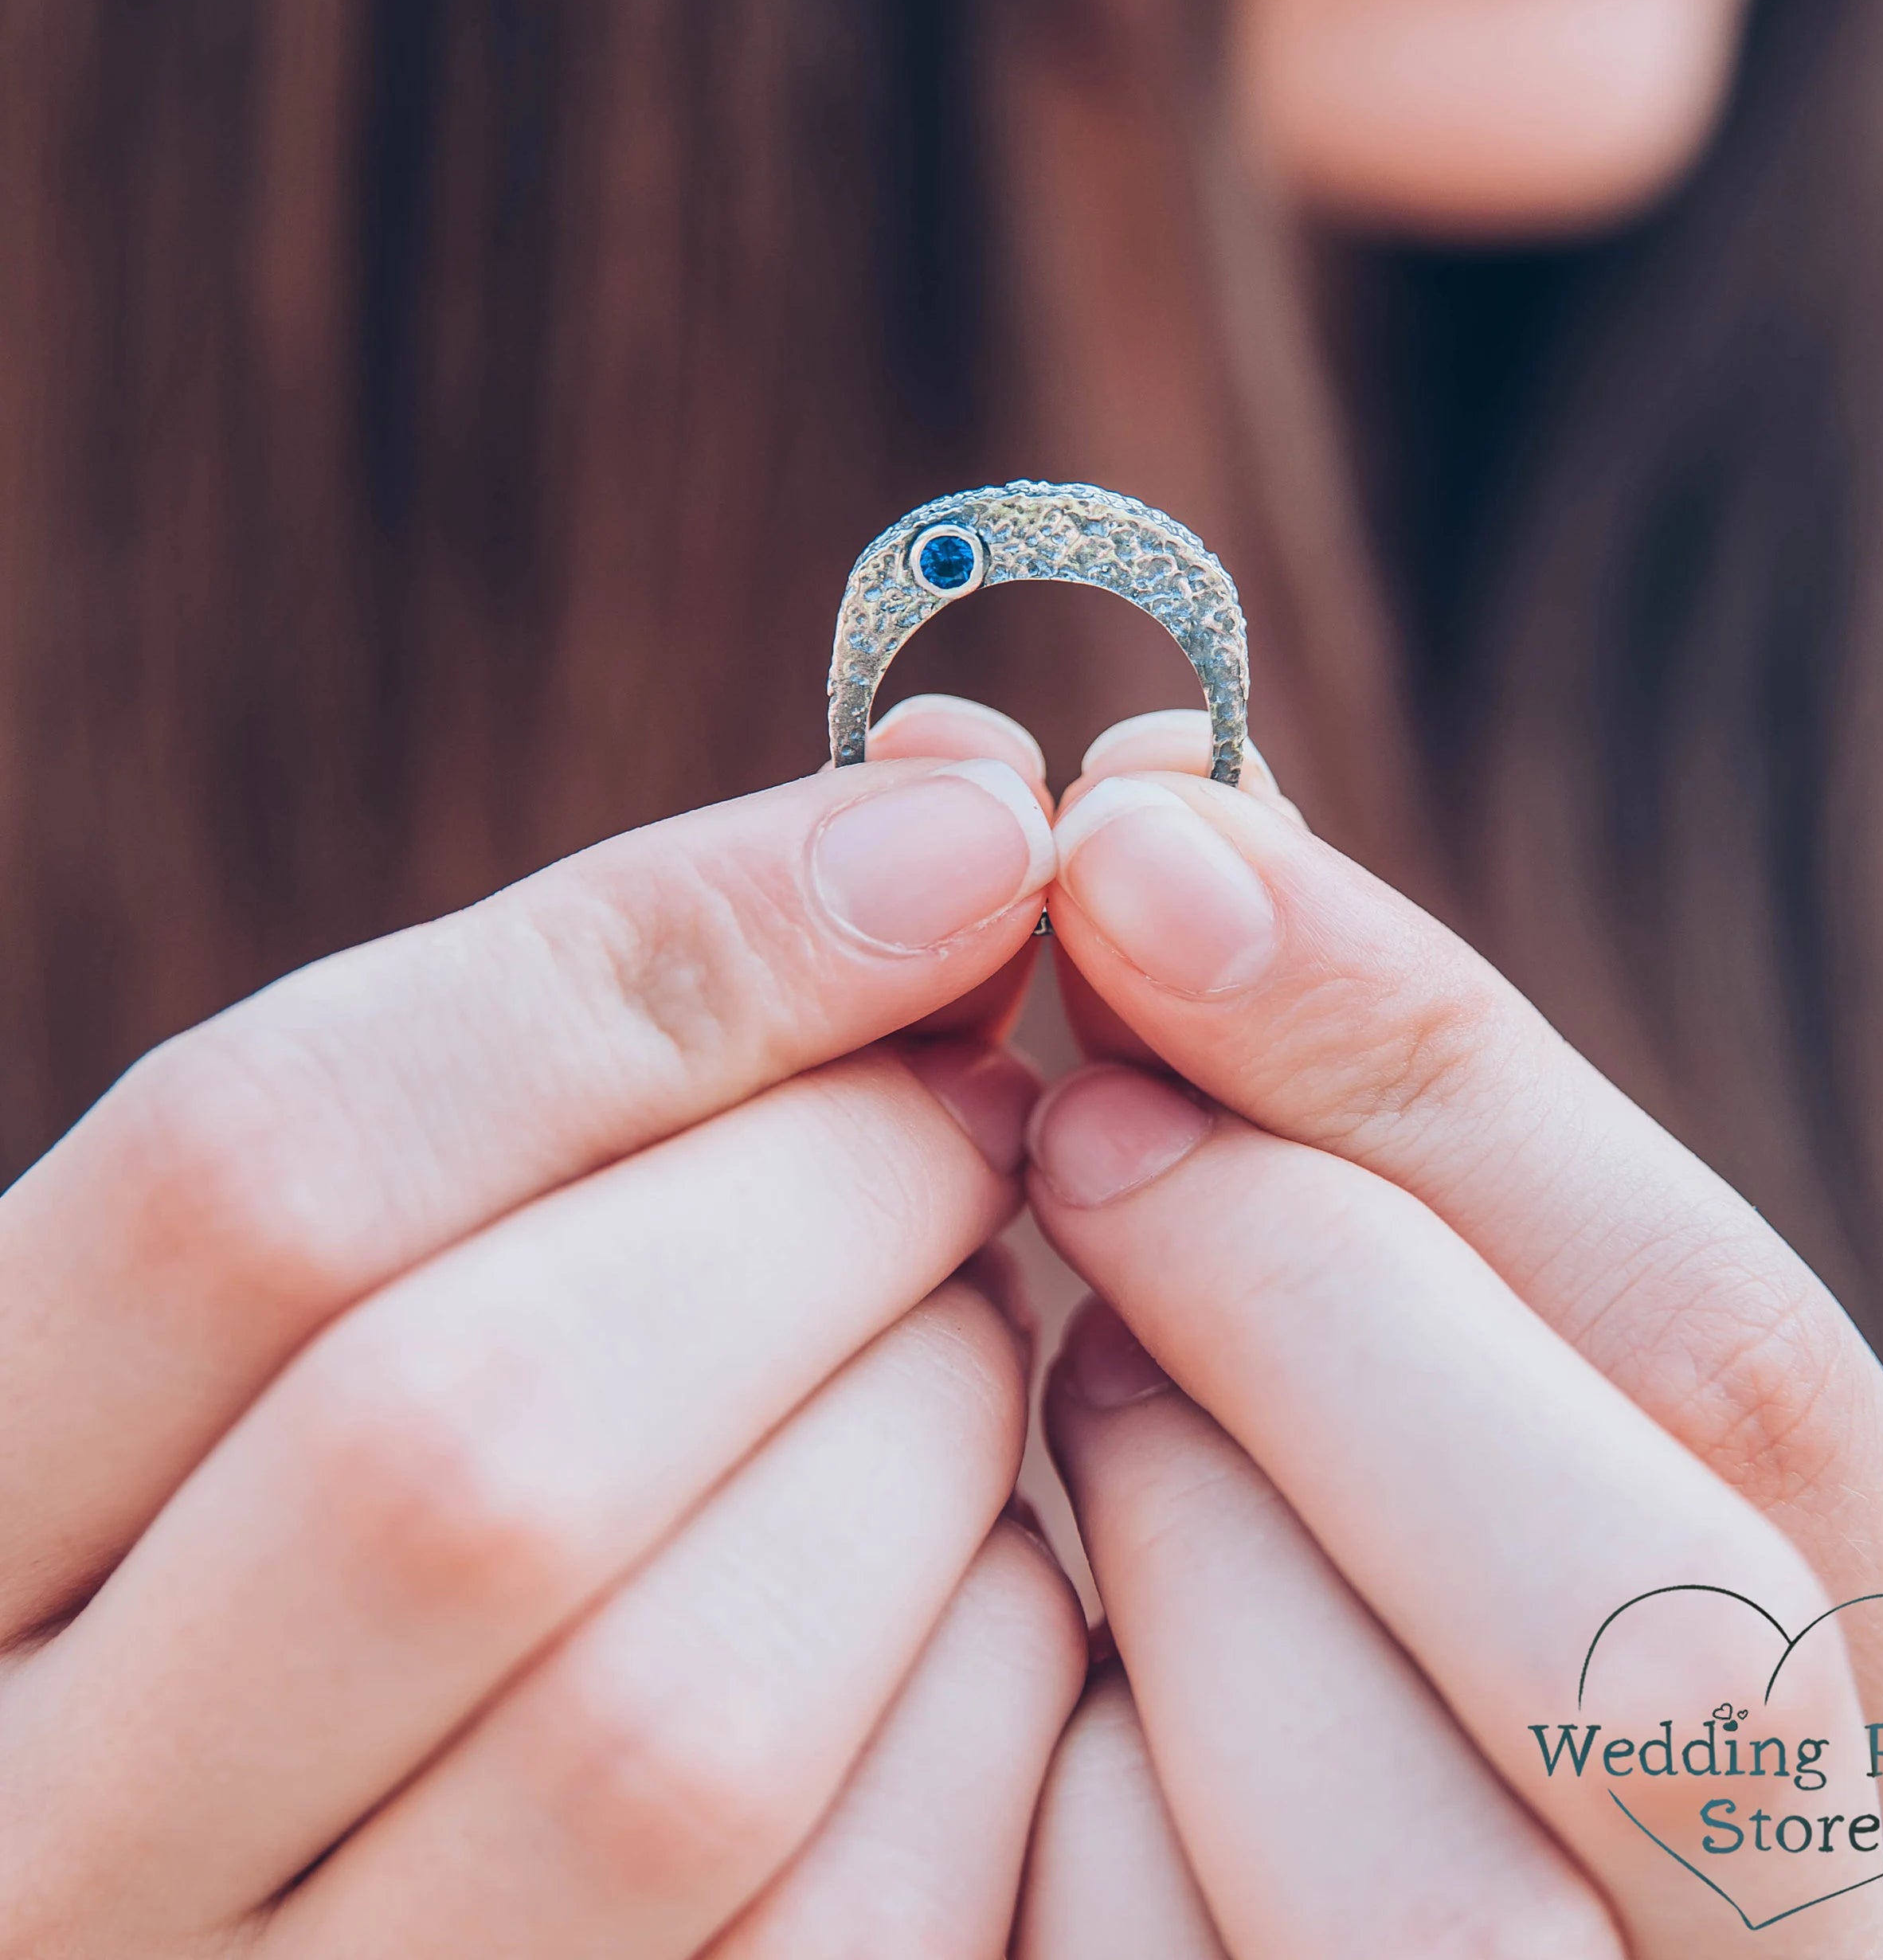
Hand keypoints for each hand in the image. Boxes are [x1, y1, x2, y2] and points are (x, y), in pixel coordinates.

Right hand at [0, 698, 1082, 1957]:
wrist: (328, 1859)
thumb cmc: (377, 1465)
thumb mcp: (355, 1258)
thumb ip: (577, 1059)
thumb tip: (949, 827)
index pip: (256, 1165)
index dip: (656, 959)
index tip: (951, 844)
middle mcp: (34, 1833)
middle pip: (468, 1440)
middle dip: (820, 1201)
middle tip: (976, 1106)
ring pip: (670, 1718)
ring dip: (923, 1436)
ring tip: (973, 1315)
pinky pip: (841, 1926)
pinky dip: (988, 1683)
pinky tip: (992, 1564)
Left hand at [1015, 712, 1882, 1957]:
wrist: (1421, 1933)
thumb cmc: (1518, 1650)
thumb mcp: (1561, 1423)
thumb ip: (1430, 1177)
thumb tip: (1175, 823)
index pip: (1740, 1355)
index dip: (1422, 1066)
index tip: (1156, 852)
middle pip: (1642, 1623)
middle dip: (1308, 1304)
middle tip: (1086, 1124)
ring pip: (1438, 1878)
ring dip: (1189, 1550)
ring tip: (1077, 1369)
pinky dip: (1071, 1805)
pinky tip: (1043, 1656)